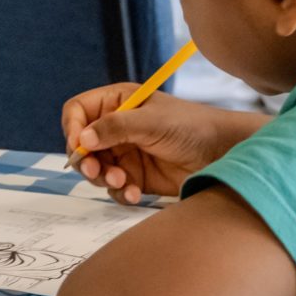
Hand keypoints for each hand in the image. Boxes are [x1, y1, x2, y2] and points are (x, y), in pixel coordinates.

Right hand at [61, 85, 268, 202]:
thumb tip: (81, 138)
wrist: (222, 154)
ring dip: (103, 178)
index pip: (78, 111)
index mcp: (118, 102)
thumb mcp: (152, 122)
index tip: (78, 146)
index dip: (72, 128)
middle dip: (86, 160)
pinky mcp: (135, 176)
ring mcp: (125, 152)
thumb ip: (115, 128)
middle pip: (81, 144)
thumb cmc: (191, 127)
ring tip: (122, 181)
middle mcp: (117, 127)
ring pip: (95, 169)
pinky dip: (119, 192)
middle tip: (96, 171)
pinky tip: (135, 194)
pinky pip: (113, 187)